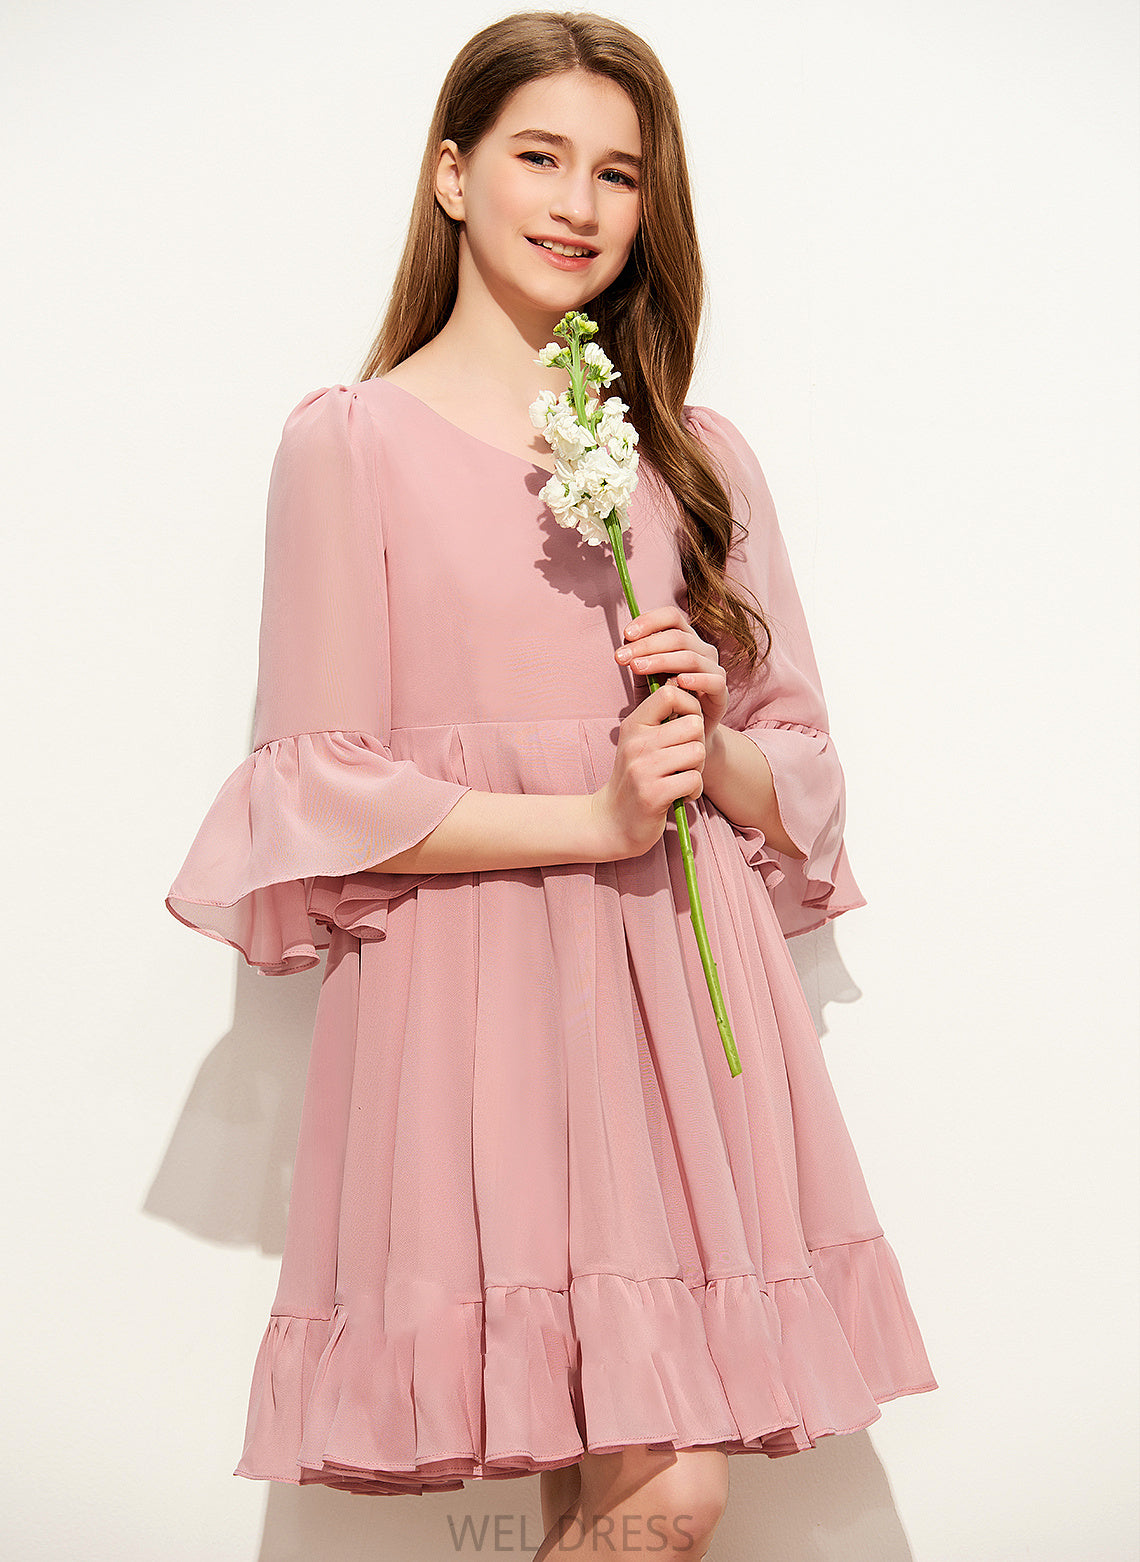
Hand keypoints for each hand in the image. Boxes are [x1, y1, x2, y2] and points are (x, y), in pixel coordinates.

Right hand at [591, 681, 707, 859]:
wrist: (612, 822)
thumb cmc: (635, 780)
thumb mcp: (640, 742)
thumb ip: (661, 719)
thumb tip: (682, 681)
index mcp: (634, 725)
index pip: (670, 693)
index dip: (690, 706)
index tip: (686, 727)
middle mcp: (636, 743)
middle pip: (693, 725)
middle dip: (697, 744)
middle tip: (684, 761)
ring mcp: (643, 768)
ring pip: (697, 752)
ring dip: (696, 770)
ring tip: (679, 779)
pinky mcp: (653, 794)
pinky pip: (694, 780)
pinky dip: (693, 791)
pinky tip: (678, 796)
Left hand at [614, 606, 727, 746]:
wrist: (683, 736)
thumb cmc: (664, 702)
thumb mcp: (646, 678)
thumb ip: (639, 659)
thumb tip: (626, 639)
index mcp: (686, 640)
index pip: (672, 617)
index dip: (650, 621)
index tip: (627, 634)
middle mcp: (703, 651)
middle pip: (677, 637)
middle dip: (646, 645)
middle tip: (622, 657)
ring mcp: (714, 670)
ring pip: (690, 657)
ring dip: (661, 660)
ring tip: (638, 668)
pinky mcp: (722, 693)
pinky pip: (713, 681)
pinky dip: (696, 679)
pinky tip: (677, 682)